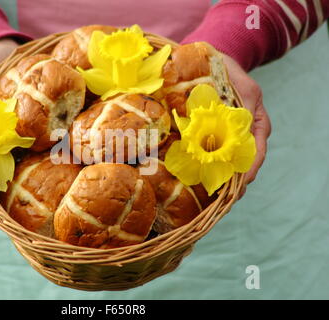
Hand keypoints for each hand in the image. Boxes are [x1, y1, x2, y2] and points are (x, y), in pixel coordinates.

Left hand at [221, 54, 271, 194]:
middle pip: (243, 162)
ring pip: (228, 161)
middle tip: (224, 198)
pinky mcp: (213, 134)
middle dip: (234, 181)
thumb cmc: (227, 70)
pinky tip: (200, 178)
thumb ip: (245, 107)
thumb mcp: (241, 85)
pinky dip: (209, 166)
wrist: (211, 62)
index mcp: (257, 122)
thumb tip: (243, 130)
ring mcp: (229, 135)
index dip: (249, 168)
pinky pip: (213, 154)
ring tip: (213, 196)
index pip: (257, 151)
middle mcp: (245, 132)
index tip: (242, 183)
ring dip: (221, 178)